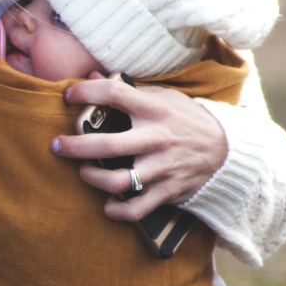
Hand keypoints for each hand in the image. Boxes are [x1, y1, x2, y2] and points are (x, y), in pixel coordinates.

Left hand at [52, 73, 227, 220]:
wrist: (227, 150)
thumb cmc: (187, 119)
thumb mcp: (164, 98)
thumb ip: (129, 90)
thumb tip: (92, 75)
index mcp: (155, 110)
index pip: (115, 94)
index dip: (87, 92)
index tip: (68, 96)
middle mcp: (157, 139)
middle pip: (107, 145)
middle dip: (74, 146)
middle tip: (58, 146)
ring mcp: (162, 167)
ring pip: (118, 181)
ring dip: (92, 178)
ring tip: (84, 172)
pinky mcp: (168, 191)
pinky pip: (136, 208)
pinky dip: (117, 210)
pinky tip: (107, 204)